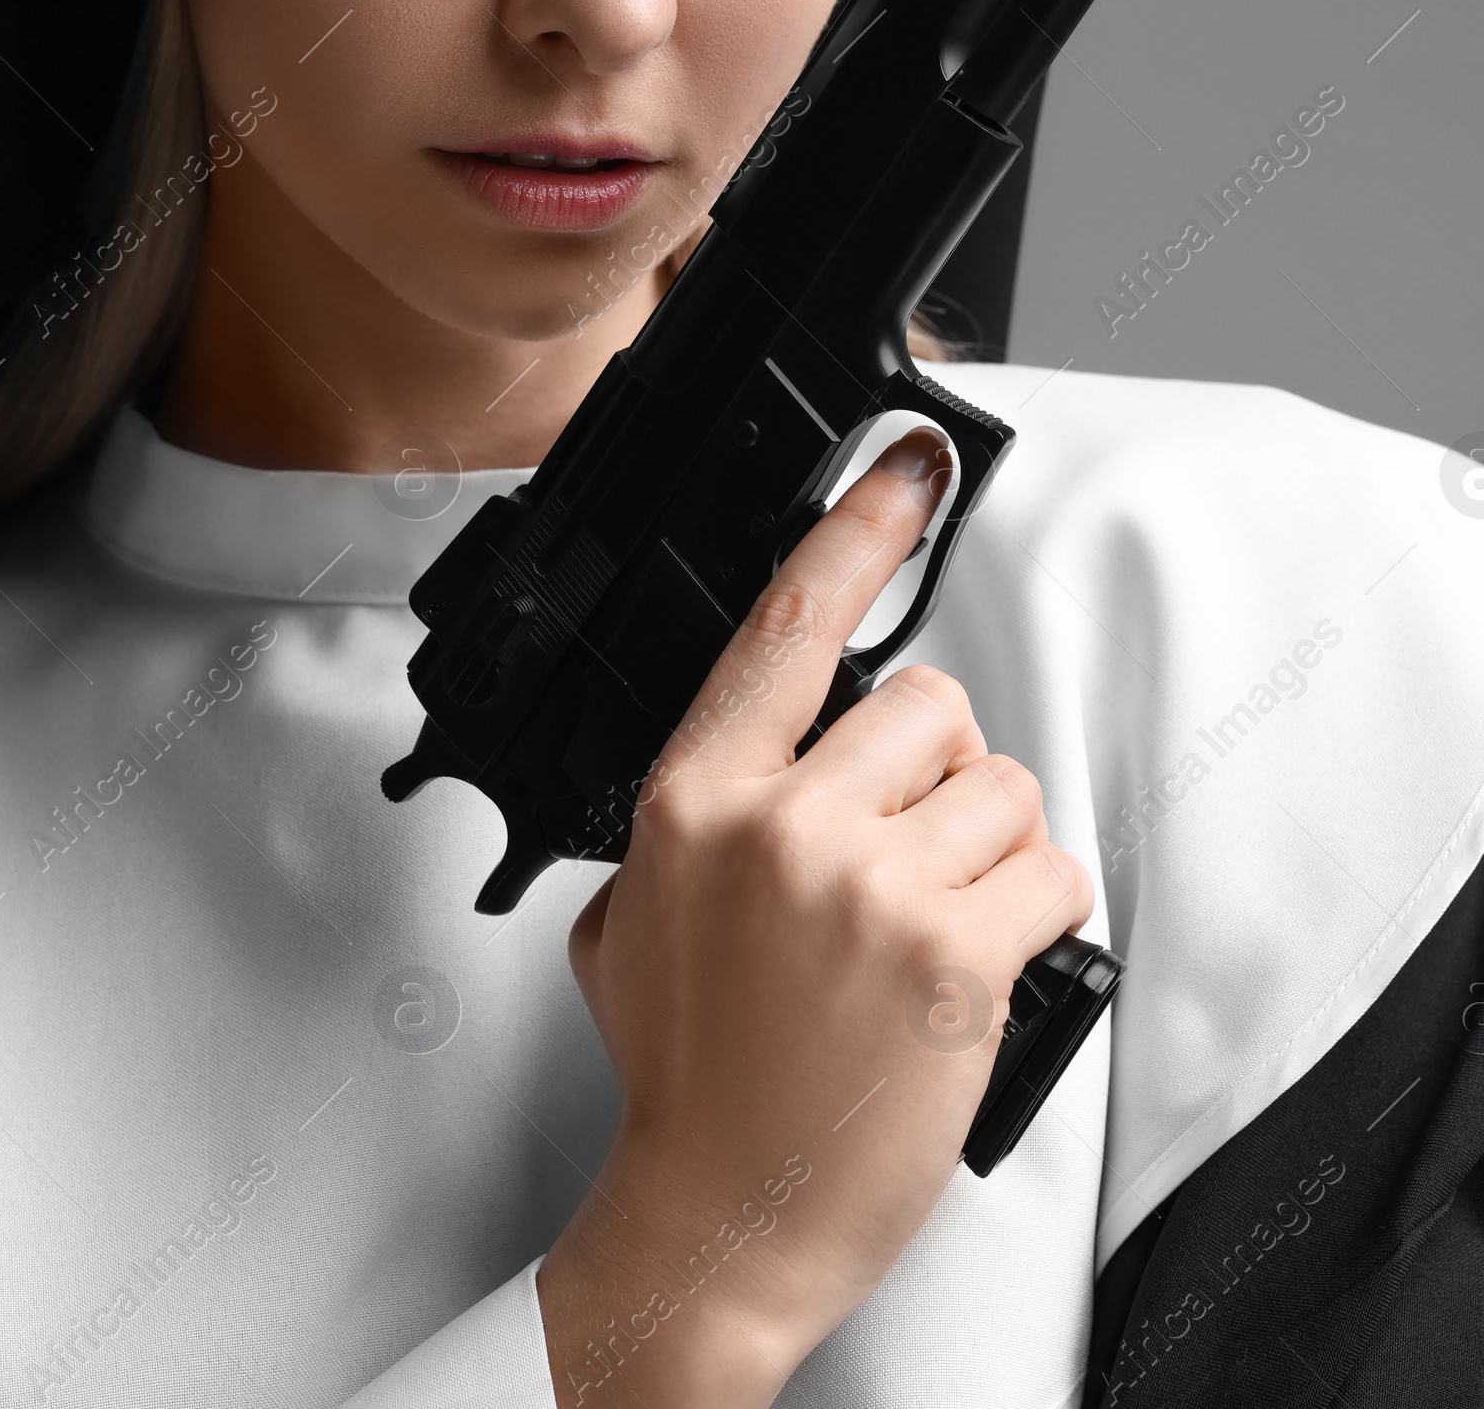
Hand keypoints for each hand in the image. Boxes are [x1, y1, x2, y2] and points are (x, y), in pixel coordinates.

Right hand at [535, 427, 1092, 1406]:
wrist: (723, 1218)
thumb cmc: (686, 1077)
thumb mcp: (633, 920)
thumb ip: (688, 819)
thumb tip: (758, 760)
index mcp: (694, 798)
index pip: (787, 623)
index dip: (858, 527)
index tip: (910, 463)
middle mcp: (777, 823)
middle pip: (929, 704)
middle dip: (938, 774)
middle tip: (904, 859)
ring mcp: (864, 884)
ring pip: (1001, 783)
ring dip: (988, 846)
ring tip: (933, 924)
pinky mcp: (949, 953)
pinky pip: (1048, 870)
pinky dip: (1035, 913)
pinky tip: (976, 964)